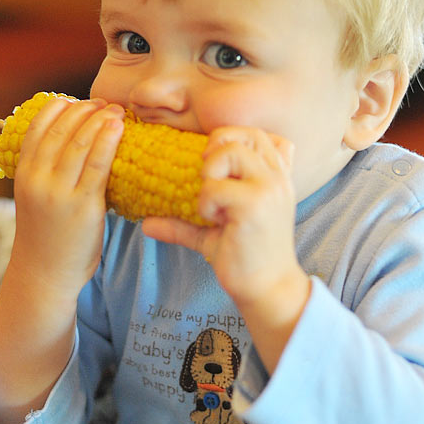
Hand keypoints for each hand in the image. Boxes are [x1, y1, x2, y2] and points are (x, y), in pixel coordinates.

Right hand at [9, 97, 123, 300]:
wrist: (44, 275)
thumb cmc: (47, 235)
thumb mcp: (35, 197)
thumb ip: (48, 170)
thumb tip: (76, 141)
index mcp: (24, 174)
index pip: (37, 127)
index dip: (60, 107)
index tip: (78, 100)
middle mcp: (37, 180)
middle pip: (61, 130)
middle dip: (84, 109)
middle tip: (105, 102)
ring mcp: (59, 193)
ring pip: (79, 143)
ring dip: (99, 120)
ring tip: (116, 111)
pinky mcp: (83, 207)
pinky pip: (97, 166)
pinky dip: (108, 141)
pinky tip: (118, 127)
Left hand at [143, 126, 305, 304]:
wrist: (266, 289)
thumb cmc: (245, 256)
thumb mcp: (216, 230)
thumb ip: (185, 220)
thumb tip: (146, 223)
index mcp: (276, 176)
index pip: (258, 134)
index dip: (230, 139)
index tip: (213, 164)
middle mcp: (277, 177)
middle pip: (245, 134)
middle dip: (216, 149)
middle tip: (206, 179)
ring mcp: (269, 189)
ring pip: (229, 152)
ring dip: (209, 175)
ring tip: (209, 202)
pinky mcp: (254, 205)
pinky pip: (215, 187)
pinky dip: (204, 202)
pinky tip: (212, 220)